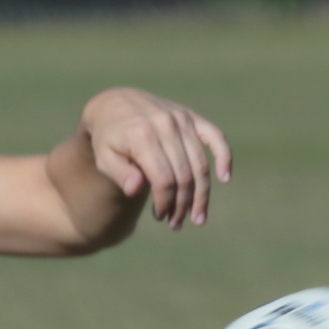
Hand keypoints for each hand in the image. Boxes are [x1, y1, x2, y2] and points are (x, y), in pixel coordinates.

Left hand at [80, 87, 232, 230]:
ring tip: (197, 218)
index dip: (166, 203)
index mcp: (142, 136)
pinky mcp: (192, 116)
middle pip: (184, 175)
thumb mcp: (104, 158)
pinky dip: (224, 157)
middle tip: (176, 223)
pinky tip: (225, 178)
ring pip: (200, 164)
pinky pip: (216, 137)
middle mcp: (165, 125)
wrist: (115, 105)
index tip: (160, 216)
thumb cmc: (109, 139)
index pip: (164, 179)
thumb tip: (135, 189)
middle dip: (182, 205)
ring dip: (201, 195)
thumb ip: (119, 174)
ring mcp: (181, 119)